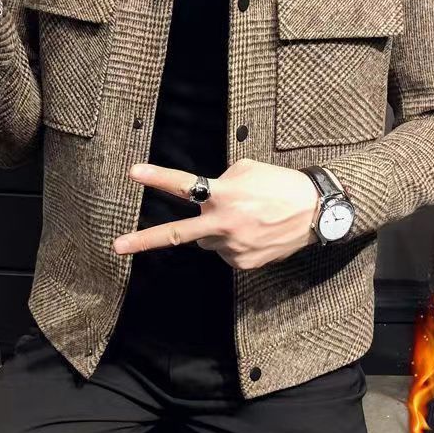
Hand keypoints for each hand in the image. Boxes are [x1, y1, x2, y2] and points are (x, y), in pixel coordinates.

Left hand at [112, 158, 320, 269]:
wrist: (316, 212)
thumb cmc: (281, 184)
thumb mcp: (248, 169)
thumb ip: (221, 180)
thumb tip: (207, 196)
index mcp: (224, 194)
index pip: (184, 185)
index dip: (157, 177)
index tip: (133, 172)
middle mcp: (223, 223)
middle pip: (177, 234)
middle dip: (143, 240)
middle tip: (117, 246)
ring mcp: (232, 247)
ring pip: (208, 240)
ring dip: (216, 229)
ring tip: (244, 219)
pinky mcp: (243, 263)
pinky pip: (226, 252)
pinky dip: (233, 242)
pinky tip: (253, 233)